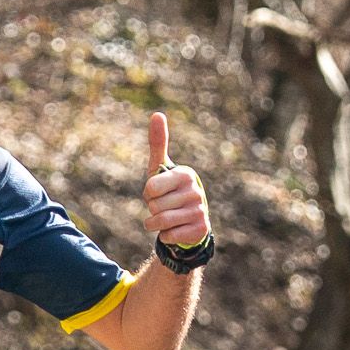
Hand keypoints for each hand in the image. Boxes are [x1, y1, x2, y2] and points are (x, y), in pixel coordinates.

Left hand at [140, 112, 209, 245]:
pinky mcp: (200, 229)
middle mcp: (196, 190)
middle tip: (164, 207)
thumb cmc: (169, 192)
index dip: (148, 194)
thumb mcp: (161, 168)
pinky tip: (175, 230)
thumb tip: (156, 114)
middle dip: (152, 210)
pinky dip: (165, 236)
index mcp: (186, 174)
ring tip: (166, 219)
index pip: (150, 188)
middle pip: (154, 206)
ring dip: (155, 224)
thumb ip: (158, 143)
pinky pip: (168, 236)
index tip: (158, 192)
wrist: (188, 221)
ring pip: (159, 222)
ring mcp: (200, 210)